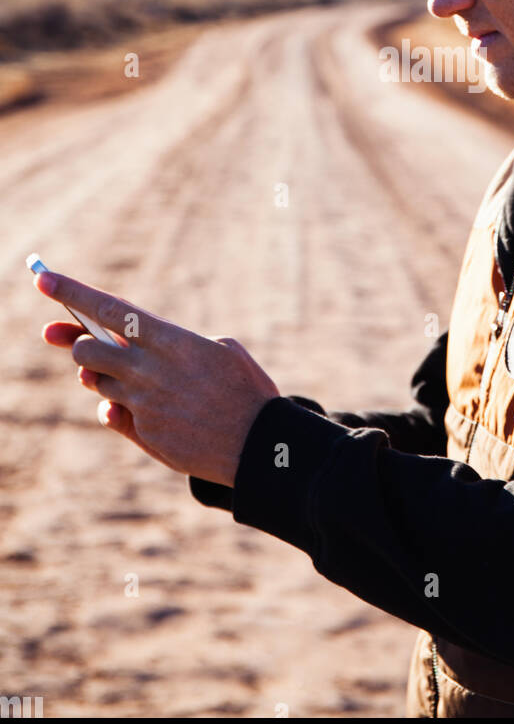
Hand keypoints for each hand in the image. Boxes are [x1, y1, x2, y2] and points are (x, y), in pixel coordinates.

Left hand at [37, 271, 279, 485]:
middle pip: (87, 350)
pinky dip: (120, 407)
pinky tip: (145, 409)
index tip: (42, 278)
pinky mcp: (143, 433)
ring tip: (135, 378)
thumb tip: (122, 354)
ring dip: (105, 376)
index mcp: (172, 340)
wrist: (260, 445)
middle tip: (84, 343)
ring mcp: (144, 404)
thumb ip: (169, 346)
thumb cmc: (245, 390)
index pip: (108, 310)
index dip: (71, 292)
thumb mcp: (219, 350)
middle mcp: (151, 371)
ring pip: (97, 382)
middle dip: (79, 344)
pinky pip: (112, 413)